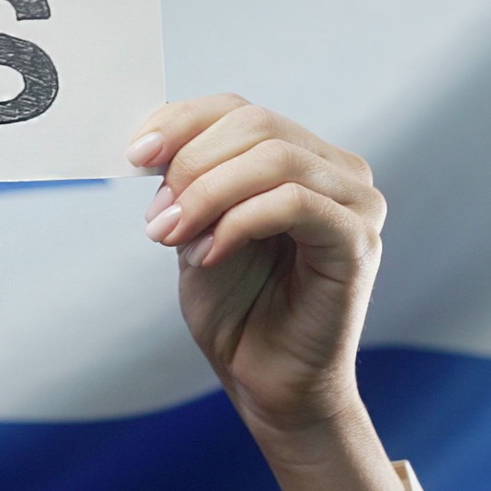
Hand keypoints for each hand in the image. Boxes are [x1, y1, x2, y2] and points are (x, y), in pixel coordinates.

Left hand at [129, 95, 415, 490]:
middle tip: (157, 218)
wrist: (265, 382)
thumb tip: (150, 141)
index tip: (134, 154)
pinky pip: (293, 203)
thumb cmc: (237, 306)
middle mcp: (338, 170)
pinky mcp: (357, 242)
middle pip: (255, 126)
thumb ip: (185, 180)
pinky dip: (238, 222)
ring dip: (208, 194)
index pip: (238, 109)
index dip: (181, 122)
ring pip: (274, 159)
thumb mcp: (196, 226)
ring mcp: (356, 204)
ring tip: (174, 236)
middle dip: (190, 165)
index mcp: (300, 156)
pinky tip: (209, 254)